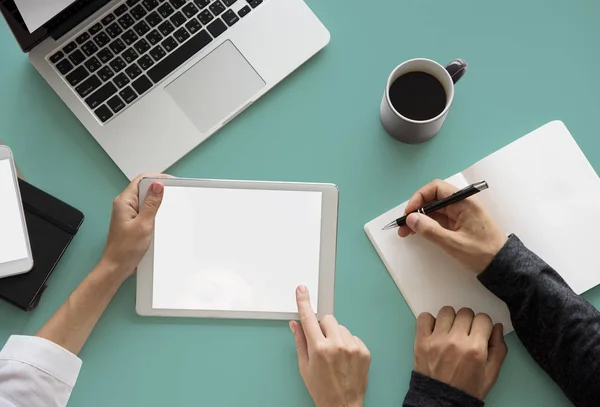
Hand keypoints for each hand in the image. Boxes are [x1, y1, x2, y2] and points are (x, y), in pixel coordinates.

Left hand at [101, 174, 167, 277]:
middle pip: (144, 188)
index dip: (157, 178)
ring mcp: (127, 213)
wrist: (117, 266)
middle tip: (172, 195)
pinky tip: (159, 218)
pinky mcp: (131, 221)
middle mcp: (124, 205)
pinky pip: (144, 210)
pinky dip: (153, 212)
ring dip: (156, 202)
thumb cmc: (125, 249)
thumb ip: (151, 204)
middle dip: (158, 190)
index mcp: (124, 201)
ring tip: (166, 208)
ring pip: (145, 200)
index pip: (141, 180)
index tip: (171, 182)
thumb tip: (158, 185)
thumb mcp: (143, 224)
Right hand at [289, 286, 369, 406]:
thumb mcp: (304, 367)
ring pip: (341, 328)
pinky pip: (353, 337)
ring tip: (334, 354)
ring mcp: (353, 347)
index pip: (309, 319)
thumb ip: (300, 341)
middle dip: (322, 327)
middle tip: (321, 342)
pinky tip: (345, 358)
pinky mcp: (364, 351)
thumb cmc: (321, 389)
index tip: (302, 291)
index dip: (304, 303)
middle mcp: (337, 345)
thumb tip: (296, 324)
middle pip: (328, 319)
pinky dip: (347, 343)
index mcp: (319, 349)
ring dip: (336, 335)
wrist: (342, 406)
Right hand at [398, 179, 506, 272]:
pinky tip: (417, 233)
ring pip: (434, 210)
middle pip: (433, 199)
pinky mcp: (459, 223)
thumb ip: (431, 230)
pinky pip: (439, 219)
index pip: (436, 188)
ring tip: (406, 232)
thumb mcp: (454, 243)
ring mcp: (460, 214)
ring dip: (419, 219)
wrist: (502, 266)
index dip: (419, 197)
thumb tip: (411, 218)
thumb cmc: (482, 253)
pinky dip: (427, 224)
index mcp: (464, 202)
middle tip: (403, 225)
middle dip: (416, 210)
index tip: (409, 212)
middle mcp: (461, 204)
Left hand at [414, 307, 507, 399]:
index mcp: (475, 349)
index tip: (480, 333)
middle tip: (466, 334)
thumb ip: (498, 349)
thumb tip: (497, 326)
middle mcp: (456, 341)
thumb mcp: (491, 374)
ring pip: (446, 311)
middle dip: (468, 321)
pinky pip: (425, 317)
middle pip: (465, 312)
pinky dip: (430, 321)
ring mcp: (436, 340)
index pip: (483, 318)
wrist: (441, 401)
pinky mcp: (421, 341)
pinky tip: (436, 331)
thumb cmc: (467, 388)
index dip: (484, 325)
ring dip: (450, 319)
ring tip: (450, 332)